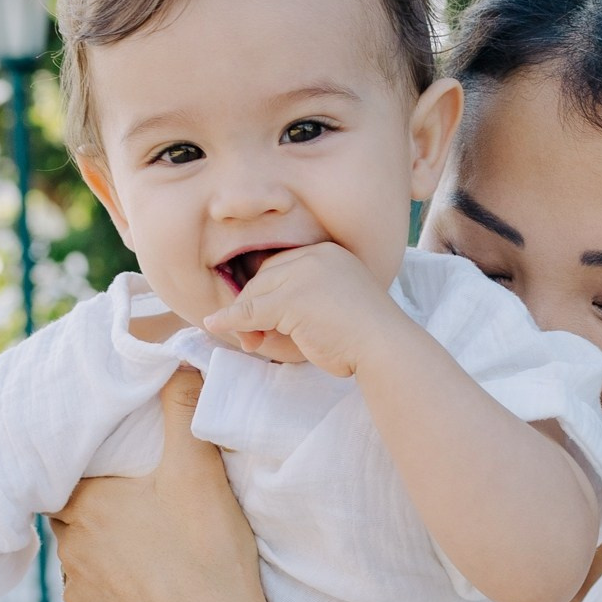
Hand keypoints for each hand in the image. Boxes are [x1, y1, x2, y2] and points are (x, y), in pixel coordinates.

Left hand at [51, 373, 278, 601]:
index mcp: (87, 507)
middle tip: (138, 512)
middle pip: (73, 524)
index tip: (112, 474)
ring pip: (82, 568)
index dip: (87, 474)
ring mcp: (81, 601)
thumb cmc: (208, 553)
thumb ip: (184, 408)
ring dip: (105, 561)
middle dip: (97, 516)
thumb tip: (175, 358)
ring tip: (150, 558)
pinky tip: (151, 601)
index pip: (65, 480)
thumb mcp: (200, 471)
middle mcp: (70, 554)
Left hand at [201, 241, 408, 378]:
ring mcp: (303, 275)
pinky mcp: (291, 299)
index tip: (262, 320)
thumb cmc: (364, 337)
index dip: (266, 293)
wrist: (386, 348)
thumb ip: (299, 306)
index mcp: (329, 253)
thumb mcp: (331, 309)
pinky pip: (250, 311)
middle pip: (265, 277)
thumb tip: (252, 320)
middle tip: (252, 338)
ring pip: (256, 294)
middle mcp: (315, 256)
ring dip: (245, 319)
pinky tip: (215, 326)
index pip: (281, 267)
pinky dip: (231, 321)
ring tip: (252, 344)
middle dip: (252, 308)